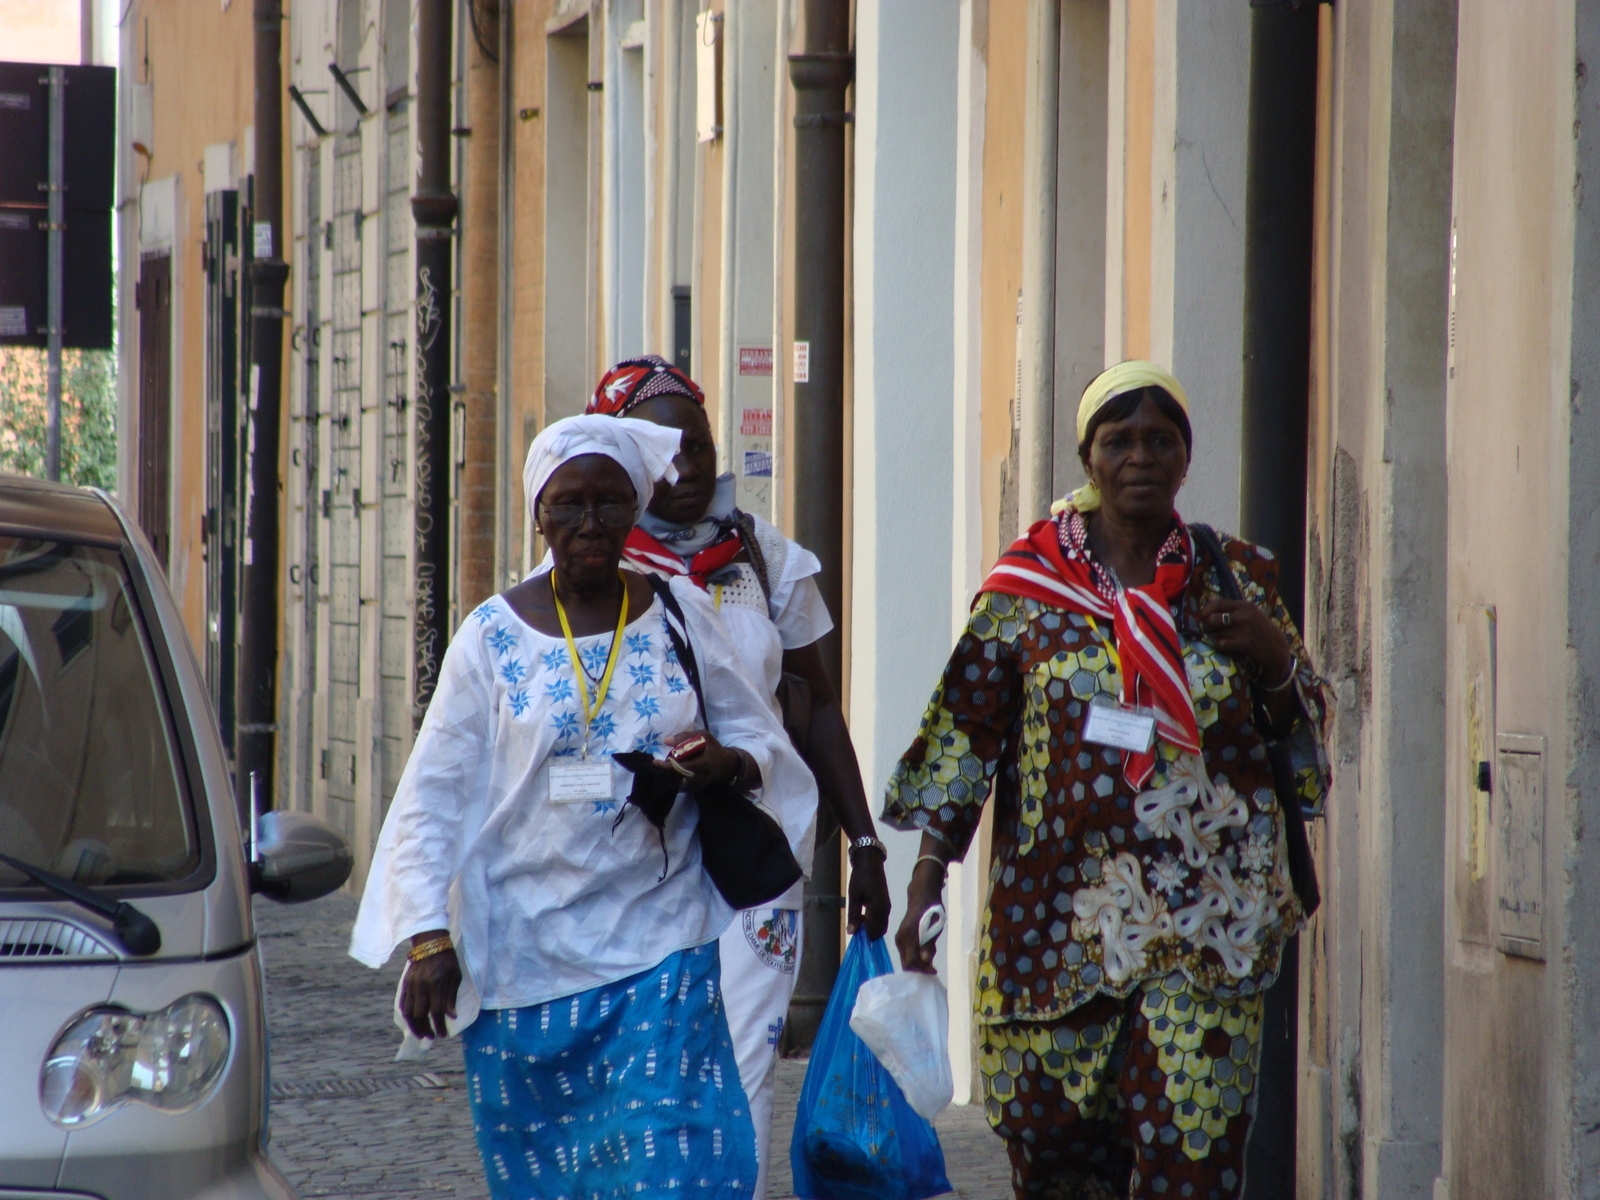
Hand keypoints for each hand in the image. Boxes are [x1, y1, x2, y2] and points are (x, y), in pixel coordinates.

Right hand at [400, 932, 459, 1039]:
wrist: (430, 942)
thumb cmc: (447, 959)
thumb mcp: (455, 975)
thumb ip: (451, 997)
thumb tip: (451, 1016)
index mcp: (435, 984)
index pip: (436, 1011)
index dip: (439, 1025)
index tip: (443, 1035)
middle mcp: (421, 986)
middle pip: (420, 1014)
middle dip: (426, 1029)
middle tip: (431, 1037)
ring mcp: (410, 985)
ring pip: (408, 1012)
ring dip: (414, 1025)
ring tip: (420, 1034)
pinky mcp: (405, 983)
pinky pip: (402, 1003)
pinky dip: (406, 1015)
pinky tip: (411, 1021)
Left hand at [663, 730, 754, 792]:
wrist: (725, 766)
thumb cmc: (714, 749)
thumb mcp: (704, 736)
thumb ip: (685, 736)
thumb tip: (665, 740)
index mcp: (702, 764)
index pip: (681, 766)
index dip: (667, 765)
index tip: (655, 762)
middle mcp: (698, 777)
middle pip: (675, 776)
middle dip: (664, 769)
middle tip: (656, 762)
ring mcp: (695, 785)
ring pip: (675, 781)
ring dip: (667, 774)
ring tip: (662, 766)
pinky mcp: (693, 789)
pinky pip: (678, 784)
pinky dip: (672, 777)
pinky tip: (670, 770)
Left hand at [846, 851, 891, 939]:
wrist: (870, 862)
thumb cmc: (860, 878)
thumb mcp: (854, 897)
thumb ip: (853, 916)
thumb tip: (851, 933)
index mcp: (879, 909)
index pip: (874, 932)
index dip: (864, 936)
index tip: (854, 931)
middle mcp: (886, 910)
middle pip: (879, 931)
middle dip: (868, 933)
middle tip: (855, 925)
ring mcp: (887, 907)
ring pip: (881, 925)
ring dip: (871, 927)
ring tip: (858, 918)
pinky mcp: (886, 903)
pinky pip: (882, 919)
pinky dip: (874, 921)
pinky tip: (863, 913)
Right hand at [894, 859, 945, 974]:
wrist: (922, 897)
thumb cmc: (931, 910)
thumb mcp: (935, 927)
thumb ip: (929, 945)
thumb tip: (925, 961)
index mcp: (909, 937)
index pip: (911, 962)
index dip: (922, 969)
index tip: (934, 970)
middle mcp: (900, 939)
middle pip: (907, 963)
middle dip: (920, 969)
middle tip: (933, 967)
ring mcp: (899, 939)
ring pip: (906, 959)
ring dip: (918, 963)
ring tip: (930, 957)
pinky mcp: (900, 938)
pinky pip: (906, 953)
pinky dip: (915, 957)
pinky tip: (925, 952)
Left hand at [1198, 599, 1291, 681]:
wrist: (1276, 647)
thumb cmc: (1260, 628)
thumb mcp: (1250, 612)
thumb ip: (1231, 606)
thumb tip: (1209, 600)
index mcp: (1245, 606)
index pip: (1217, 603)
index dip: (1205, 610)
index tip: (1202, 616)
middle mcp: (1244, 616)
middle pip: (1213, 618)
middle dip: (1206, 625)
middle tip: (1208, 629)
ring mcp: (1244, 630)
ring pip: (1216, 633)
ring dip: (1212, 637)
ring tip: (1217, 638)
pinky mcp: (1244, 644)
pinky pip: (1221, 644)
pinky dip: (1218, 644)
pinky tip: (1223, 644)